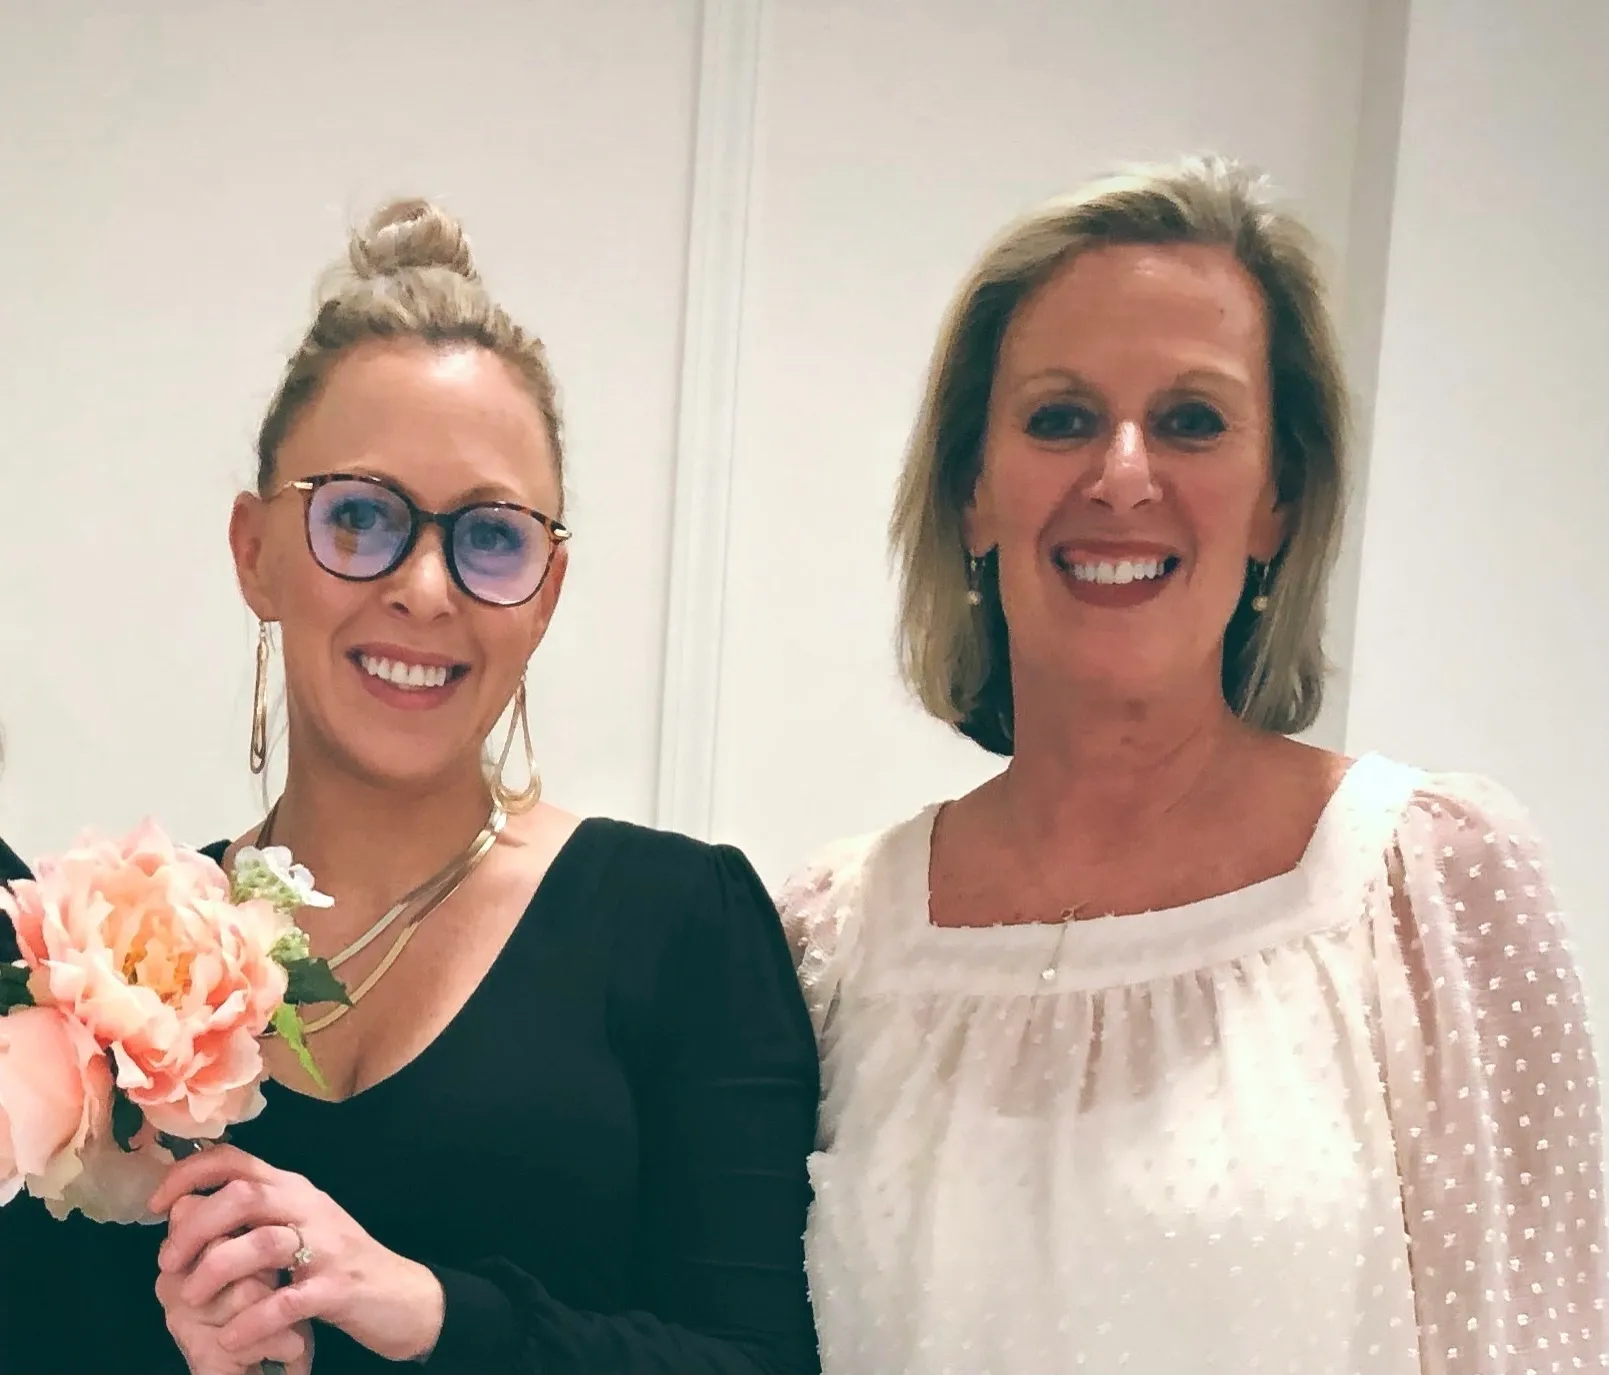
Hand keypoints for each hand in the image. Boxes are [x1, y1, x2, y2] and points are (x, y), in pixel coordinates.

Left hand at [150, 1145, 445, 1364]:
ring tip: (191, 1299)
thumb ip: (253, 1215)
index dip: (188, 1175)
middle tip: (168, 1262)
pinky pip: (286, 1300)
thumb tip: (184, 1213)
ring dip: (216, 1271)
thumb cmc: (336, 1262)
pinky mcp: (338, 1287)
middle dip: (195, 1226)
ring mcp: (327, 1246)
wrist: (400, 1294)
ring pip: (263, 1242)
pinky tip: (231, 1338)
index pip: (235, 1159)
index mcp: (292, 1189)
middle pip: (243, 1195)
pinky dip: (251, 1321)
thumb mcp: (296, 1226)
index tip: (157, 1205)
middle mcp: (308, 1207)